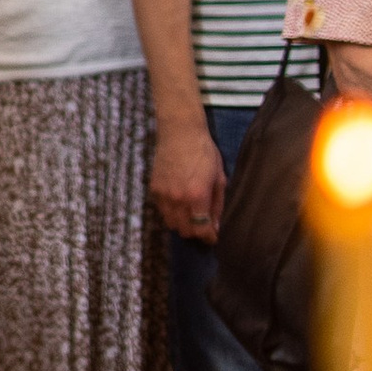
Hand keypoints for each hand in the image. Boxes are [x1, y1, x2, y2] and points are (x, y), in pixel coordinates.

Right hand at [148, 117, 227, 243]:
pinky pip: (162, 211)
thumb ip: (217, 204)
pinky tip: (179, 204)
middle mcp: (178, 199)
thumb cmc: (204, 152)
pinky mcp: (153, 189)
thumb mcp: (218, 178)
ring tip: (190, 216)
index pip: (201, 229)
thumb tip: (215, 226)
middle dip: (196, 232)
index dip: (209, 237)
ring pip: (171, 224)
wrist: (179, 133)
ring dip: (182, 224)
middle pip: (185, 231)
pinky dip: (171, 213)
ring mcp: (163, 195)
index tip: (213, 237)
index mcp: (197, 196)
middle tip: (203, 225)